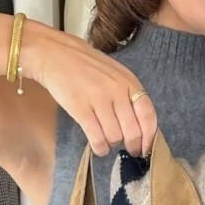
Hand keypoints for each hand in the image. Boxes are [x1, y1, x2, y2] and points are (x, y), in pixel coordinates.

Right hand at [20, 22, 157, 157]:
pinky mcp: (80, 108)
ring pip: (115, 137)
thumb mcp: (114, 74)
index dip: (149, 137)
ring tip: (107, 141)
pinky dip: (100, 148)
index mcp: (129, 82)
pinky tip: (98, 147)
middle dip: (133, 146)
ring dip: (112, 144)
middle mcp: (117, 90)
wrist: (54, 54)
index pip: (148, 115)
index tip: (146, 148)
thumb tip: (139, 127)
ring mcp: (99, 99)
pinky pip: (96, 137)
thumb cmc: (85, 66)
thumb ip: (128, 96)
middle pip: (133, 130)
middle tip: (128, 150)